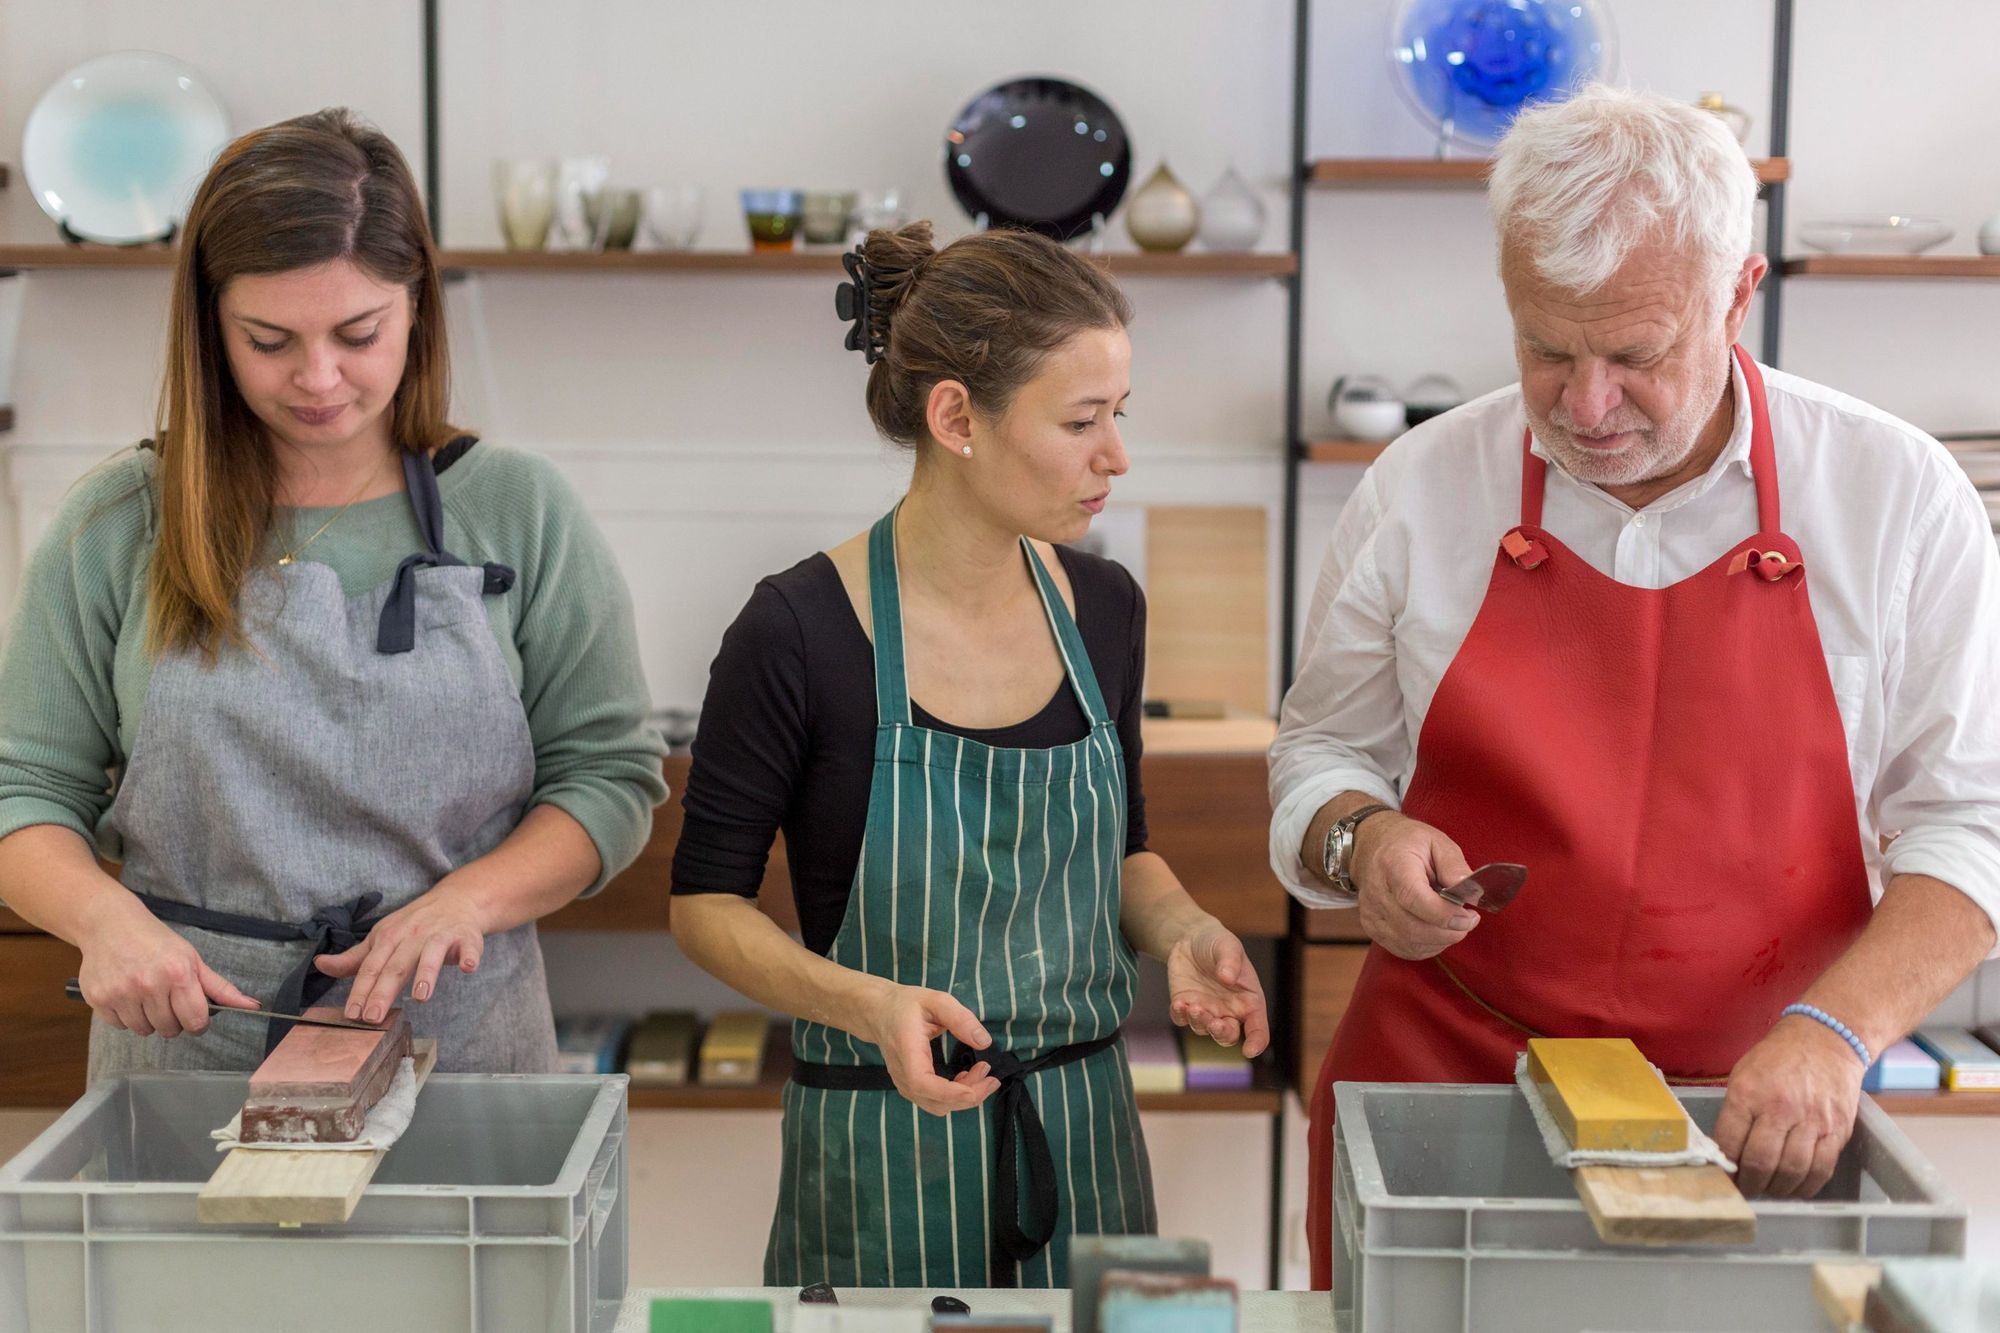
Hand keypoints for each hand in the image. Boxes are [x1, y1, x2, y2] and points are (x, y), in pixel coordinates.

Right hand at [78, 902, 257, 1037]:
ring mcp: (121, 993)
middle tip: (167, 999)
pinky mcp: (98, 999)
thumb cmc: (157, 942)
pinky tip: (127, 995)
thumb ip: (221, 988)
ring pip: (143, 1030)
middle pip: (169, 1029)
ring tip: (146, 996)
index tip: (193, 1016)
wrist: (109, 924)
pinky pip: (119, 1026)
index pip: (195, 1021)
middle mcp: (149, 985)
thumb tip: (254, 1007)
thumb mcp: (193, 959)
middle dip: (173, 1020)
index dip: (197, 1023)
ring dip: (148, 1020)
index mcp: (178, 974)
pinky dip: (125, 1017)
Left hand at [314, 881, 487, 1023]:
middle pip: (397, 965)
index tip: (351, 1014)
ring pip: (432, 954)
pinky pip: (469, 948)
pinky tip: (467, 967)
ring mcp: (441, 935)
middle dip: (384, 991)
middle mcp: (413, 935)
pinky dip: (469, 956)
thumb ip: (355, 959)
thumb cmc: (415, 925)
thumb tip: (320, 966)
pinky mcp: (466, 937)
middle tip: (373, 1016)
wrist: (456, 900)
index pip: (371, 967)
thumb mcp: (382, 938)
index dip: (360, 990)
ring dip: (426, 973)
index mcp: (389, 937)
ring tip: (421, 996)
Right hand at [856, 982, 1001, 1115]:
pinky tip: (966, 1077)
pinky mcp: (911, 1087)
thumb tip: (984, 1042)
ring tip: (980, 1072)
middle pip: (936, 1102)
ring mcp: (905, 1084)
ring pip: (937, 1106)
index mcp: (907, 1052)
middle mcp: (903, 1075)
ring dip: (963, 1096)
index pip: (923, 1084)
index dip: (951, 1092)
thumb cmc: (906, 1005)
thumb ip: (960, 1018)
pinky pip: (934, 1101)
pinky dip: (954, 1096)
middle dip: (969, 1095)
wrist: (879, 1013)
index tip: (978, 1086)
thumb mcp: (936, 1001)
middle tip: (990, 1074)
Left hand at [1165, 921, 1270, 1057]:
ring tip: (1193, 1006)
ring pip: (1203, 1029)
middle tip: (1214, 1022)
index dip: (1257, 1041)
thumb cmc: (1218, 943)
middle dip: (1221, 1034)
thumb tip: (1227, 977)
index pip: (1258, 1027)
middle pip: (1228, 1035)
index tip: (1250, 1050)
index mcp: (1248, 1000)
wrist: (1191, 938)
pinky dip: (1180, 1016)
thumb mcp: (1228, 945)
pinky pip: (1181, 1019)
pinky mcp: (1185, 1006)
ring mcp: (1206, 1010)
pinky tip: (1179, 1004)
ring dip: (1199, 1022)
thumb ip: (1230, 960)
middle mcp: (1228, 1011)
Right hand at [1351, 812, 1479, 959]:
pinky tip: (1436, 930)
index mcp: (1393, 865)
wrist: (1371, 847)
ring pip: (1411, 943)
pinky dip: (1428, 946)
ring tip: (1452, 922)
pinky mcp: (1372, 928)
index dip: (1444, 914)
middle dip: (1449, 932)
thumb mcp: (1436, 841)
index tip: (1468, 915)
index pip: (1413, 898)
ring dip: (1440, 940)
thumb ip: (1455, 866)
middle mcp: (1377, 892)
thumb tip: (1472, 892)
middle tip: (1468, 920)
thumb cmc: (1406, 843)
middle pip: (1413, 928)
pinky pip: (1405, 949)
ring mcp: (1371, 913)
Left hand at [1713, 1014, 1864, 1197]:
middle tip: (1746, 1189)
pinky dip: (1806, 1186)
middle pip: (1761, 1161)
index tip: (1723, 1177)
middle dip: (1750, 1183)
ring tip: (1769, 1190)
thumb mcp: (1743, 1073)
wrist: (1826, 1039)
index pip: (1729, 1140)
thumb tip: (1725, 1149)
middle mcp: (1780, 1108)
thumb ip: (1735, 1111)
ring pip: (1792, 1170)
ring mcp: (1812, 1121)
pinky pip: (1822, 1169)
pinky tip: (1795, 1188)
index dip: (1725, 1166)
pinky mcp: (1838, 1130)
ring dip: (1777, 1188)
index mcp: (1748, 1093)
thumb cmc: (1778, 1057)